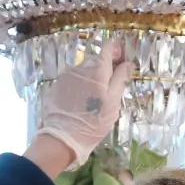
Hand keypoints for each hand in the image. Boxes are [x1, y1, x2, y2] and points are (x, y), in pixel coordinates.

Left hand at [34, 38, 131, 166]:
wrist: (64, 137)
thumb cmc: (94, 121)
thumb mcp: (113, 102)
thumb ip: (120, 79)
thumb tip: (128, 63)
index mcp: (97, 69)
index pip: (107, 47)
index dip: (115, 49)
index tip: (121, 58)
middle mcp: (80, 67)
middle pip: (95, 59)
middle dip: (105, 66)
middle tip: (111, 83)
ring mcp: (66, 75)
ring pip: (83, 69)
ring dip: (92, 75)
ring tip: (95, 95)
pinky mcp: (57, 85)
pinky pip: (72, 78)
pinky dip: (80, 83)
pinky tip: (81, 99)